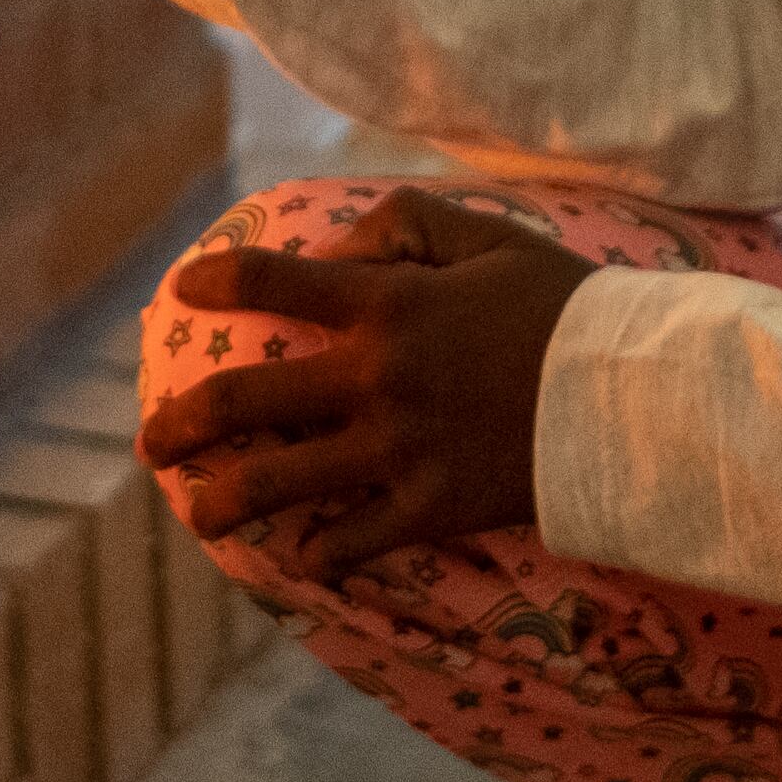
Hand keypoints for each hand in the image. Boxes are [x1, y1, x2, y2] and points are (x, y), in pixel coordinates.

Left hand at [136, 185, 600, 579]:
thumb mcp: (489, 236)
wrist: (633, 393)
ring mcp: (397, 449)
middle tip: (149, 442)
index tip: (185, 289)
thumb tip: (341, 244)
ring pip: (280, 483)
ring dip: (224, 501)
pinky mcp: (431, 507)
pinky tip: (301, 554)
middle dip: (183, 423)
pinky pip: (354, 539)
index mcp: (385, 303)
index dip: (218, 282)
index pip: (273, 282)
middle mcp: (374, 378)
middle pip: (246, 400)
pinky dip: (320, 550)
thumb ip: (406, 227)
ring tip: (196, 513)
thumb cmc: (564, 306)